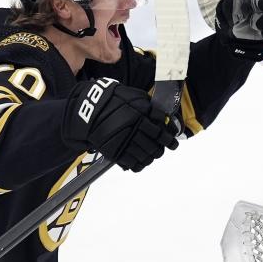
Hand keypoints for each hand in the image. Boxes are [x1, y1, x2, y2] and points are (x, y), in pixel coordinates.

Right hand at [63, 77, 178, 171]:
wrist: (89, 110)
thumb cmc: (114, 100)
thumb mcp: (134, 96)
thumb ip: (150, 107)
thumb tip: (164, 119)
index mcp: (141, 113)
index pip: (162, 129)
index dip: (170, 136)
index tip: (173, 140)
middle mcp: (135, 127)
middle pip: (157, 144)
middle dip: (164, 148)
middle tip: (166, 148)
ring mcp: (125, 141)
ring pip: (147, 155)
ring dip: (153, 156)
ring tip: (153, 155)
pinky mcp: (116, 151)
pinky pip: (133, 163)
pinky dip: (140, 164)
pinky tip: (141, 161)